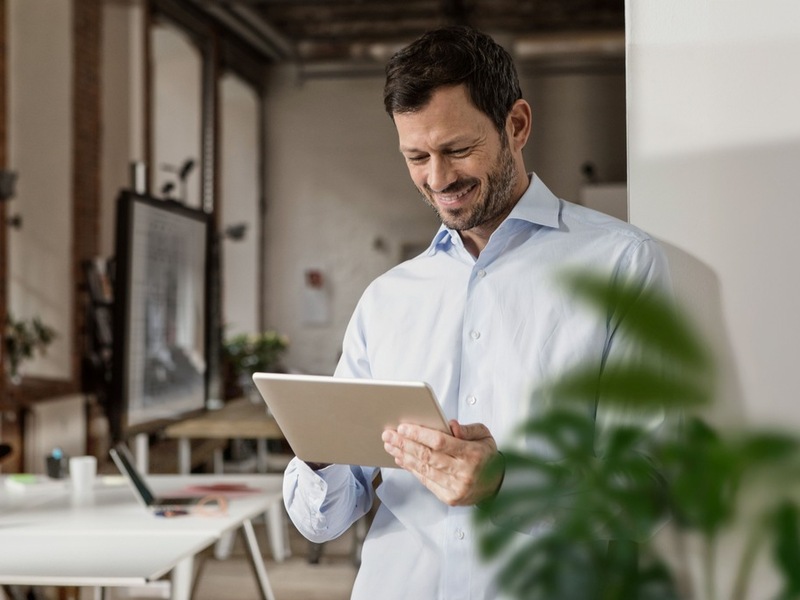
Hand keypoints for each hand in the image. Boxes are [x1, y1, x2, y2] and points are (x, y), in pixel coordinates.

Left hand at [381, 420, 502, 506]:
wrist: (498, 485)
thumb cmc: (487, 456)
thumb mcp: (484, 435)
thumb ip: (468, 429)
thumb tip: (450, 424)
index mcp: (472, 454)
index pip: (440, 442)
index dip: (419, 434)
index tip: (403, 427)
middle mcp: (463, 472)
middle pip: (427, 456)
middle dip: (405, 444)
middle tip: (388, 435)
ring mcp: (456, 488)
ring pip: (424, 469)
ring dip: (404, 456)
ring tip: (390, 446)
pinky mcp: (450, 498)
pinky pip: (426, 481)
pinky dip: (412, 469)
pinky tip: (401, 459)